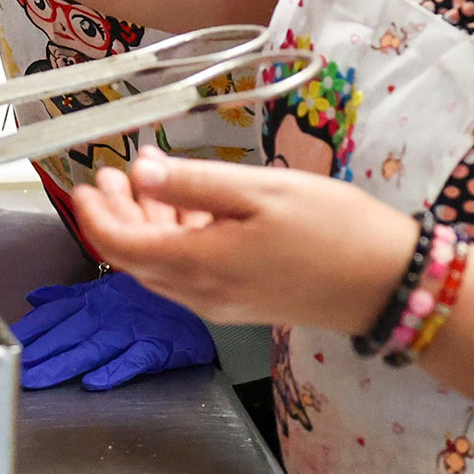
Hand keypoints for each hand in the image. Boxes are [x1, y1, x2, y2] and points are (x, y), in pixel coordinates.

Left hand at [16, 271, 214, 390]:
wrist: (199, 302)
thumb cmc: (151, 300)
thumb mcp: (107, 290)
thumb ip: (68, 297)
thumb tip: (33, 300)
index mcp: (96, 299)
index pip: (55, 315)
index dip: (30, 330)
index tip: (6, 344)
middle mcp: (110, 312)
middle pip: (68, 333)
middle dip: (39, 352)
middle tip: (13, 368)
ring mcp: (133, 329)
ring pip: (93, 348)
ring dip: (64, 364)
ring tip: (39, 379)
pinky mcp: (157, 347)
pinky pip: (133, 359)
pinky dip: (114, 370)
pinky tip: (94, 382)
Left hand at [68, 151, 419, 335]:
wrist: (386, 283)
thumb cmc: (330, 227)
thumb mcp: (260, 191)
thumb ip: (194, 185)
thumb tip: (140, 170)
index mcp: (199, 265)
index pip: (122, 246)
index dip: (97, 213)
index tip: (87, 179)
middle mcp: (201, 293)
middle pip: (136, 259)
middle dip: (116, 215)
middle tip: (113, 172)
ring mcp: (221, 302)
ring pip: (161, 267)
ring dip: (145, 226)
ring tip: (145, 181)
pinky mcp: (241, 301)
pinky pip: (189, 274)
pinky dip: (175, 241)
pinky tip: (189, 210)